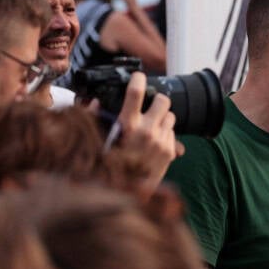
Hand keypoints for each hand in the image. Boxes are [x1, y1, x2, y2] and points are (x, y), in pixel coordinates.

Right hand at [108, 71, 182, 198]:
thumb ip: (96, 119)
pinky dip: (165, 134)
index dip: (137, 80)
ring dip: (162, 118)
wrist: (128, 191)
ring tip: (151, 127)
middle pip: (163, 100)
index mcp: (127, 126)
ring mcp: (161, 141)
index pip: (135, 93)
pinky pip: (173, 133)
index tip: (138, 77)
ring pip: (171, 116)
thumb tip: (95, 101)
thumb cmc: (110, 165)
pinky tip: (153, 143)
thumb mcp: (100, 140)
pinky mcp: (170, 151)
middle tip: (150, 105)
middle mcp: (147, 131)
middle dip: (157, 100)